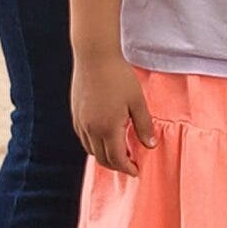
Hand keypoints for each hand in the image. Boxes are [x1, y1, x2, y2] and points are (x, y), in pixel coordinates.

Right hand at [70, 55, 154, 175]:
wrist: (95, 56)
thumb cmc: (119, 76)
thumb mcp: (137, 101)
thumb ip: (144, 125)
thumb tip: (150, 145)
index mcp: (108, 128)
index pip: (117, 158)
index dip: (127, 168)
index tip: (136, 171)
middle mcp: (91, 129)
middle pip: (102, 158)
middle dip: (117, 166)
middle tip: (130, 164)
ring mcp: (81, 122)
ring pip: (91, 150)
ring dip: (105, 156)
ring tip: (119, 152)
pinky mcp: (76, 115)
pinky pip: (84, 138)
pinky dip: (94, 145)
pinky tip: (105, 138)